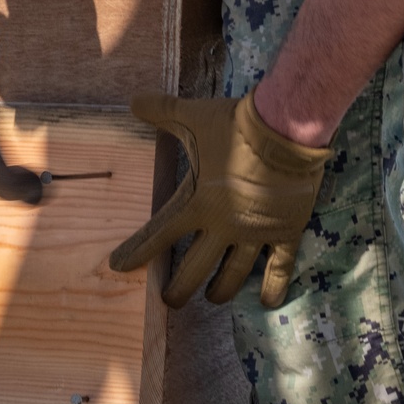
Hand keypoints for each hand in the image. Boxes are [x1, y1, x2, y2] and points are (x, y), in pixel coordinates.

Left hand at [109, 90, 331, 308]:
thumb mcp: (193, 117)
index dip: (136, 252)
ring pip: (232, 276)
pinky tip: (268, 302)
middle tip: (170, 300)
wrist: (284, 130)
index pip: (157, 235)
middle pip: (193, 270)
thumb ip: (162, 112)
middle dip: (179, 289)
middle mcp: (222, 227)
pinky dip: (273, 287)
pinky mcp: (284, 233)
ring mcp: (254, 235)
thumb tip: (133, 100)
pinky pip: (278, 268)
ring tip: (211, 297)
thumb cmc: (234, 126)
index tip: (119, 266)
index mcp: (196, 204)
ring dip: (219, 291)